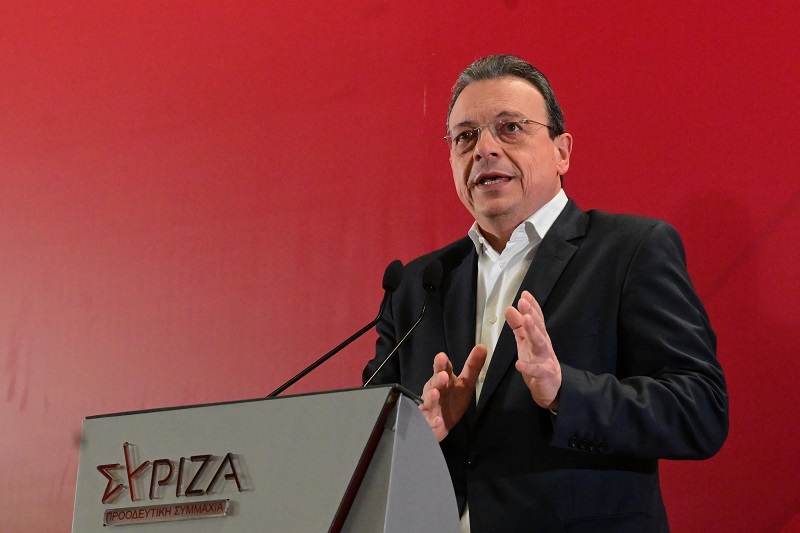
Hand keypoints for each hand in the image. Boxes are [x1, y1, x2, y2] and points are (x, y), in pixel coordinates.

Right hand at [419, 345, 486, 441]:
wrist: (441, 423)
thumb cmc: (452, 400)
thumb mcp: (466, 383)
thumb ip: (473, 366)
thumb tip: (482, 347)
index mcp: (444, 381)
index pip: (443, 369)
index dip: (442, 363)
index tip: (442, 357)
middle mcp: (435, 391)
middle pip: (434, 383)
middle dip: (437, 379)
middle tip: (443, 376)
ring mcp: (430, 406)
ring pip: (428, 401)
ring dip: (432, 397)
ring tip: (436, 394)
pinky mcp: (427, 422)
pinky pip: (428, 422)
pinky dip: (432, 422)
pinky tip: (438, 421)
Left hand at [505, 291, 560, 410]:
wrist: (551, 389)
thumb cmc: (538, 362)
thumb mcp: (526, 342)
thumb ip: (518, 326)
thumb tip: (510, 308)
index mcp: (539, 337)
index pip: (536, 319)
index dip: (531, 306)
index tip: (524, 294)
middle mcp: (543, 345)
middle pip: (538, 327)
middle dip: (531, 313)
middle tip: (523, 301)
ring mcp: (545, 359)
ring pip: (540, 344)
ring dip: (533, 331)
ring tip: (526, 320)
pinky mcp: (544, 375)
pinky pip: (536, 371)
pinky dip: (528, 367)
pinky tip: (519, 364)